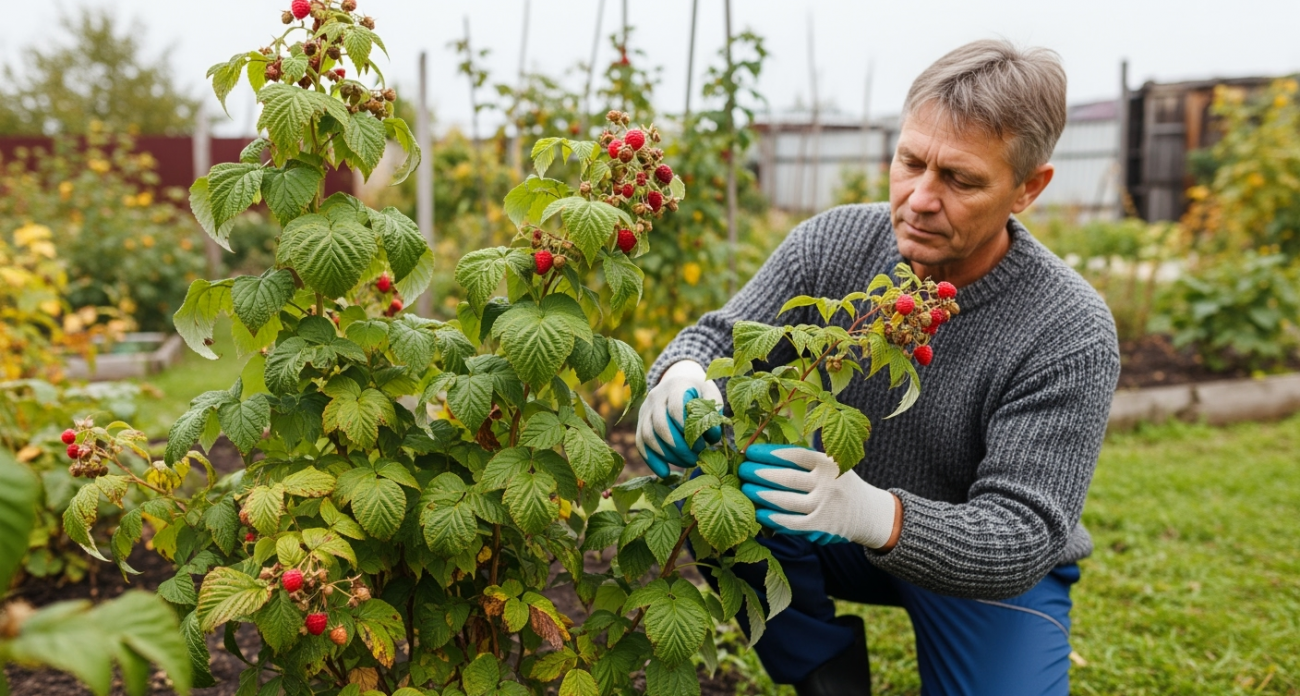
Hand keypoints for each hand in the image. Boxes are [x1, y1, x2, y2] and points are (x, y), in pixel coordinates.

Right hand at [635, 361, 723, 476]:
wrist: (681, 381)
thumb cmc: (700, 393)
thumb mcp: (711, 398)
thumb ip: (713, 416)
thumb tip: (711, 439)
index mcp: (676, 386)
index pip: (676, 410)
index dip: (688, 431)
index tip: (703, 445)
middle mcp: (656, 396)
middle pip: (660, 426)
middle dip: (679, 448)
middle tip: (696, 459)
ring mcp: (645, 409)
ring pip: (649, 436)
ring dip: (668, 455)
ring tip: (687, 463)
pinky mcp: (641, 422)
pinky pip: (641, 443)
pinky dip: (652, 460)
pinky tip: (664, 472)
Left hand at [738, 444, 898, 548]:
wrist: (867, 513)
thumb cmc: (837, 483)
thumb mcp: (830, 463)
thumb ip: (803, 458)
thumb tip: (764, 450)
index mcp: (828, 462)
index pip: (794, 455)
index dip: (768, 453)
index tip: (749, 452)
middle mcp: (828, 483)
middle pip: (786, 477)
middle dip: (759, 473)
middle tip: (742, 470)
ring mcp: (824, 506)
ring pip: (785, 501)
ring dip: (760, 495)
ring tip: (745, 488)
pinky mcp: (820, 527)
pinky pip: (790, 523)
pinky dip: (771, 518)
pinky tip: (758, 512)